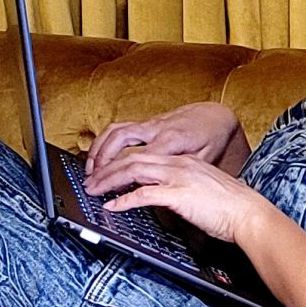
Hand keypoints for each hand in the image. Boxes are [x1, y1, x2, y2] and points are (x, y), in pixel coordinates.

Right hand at [84, 102, 248, 176]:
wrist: (215, 115)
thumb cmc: (212, 138)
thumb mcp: (206, 158)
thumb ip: (182, 171)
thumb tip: (164, 187)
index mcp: (171, 140)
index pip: (138, 160)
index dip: (120, 176)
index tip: (109, 191)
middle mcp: (156, 129)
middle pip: (120, 143)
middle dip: (102, 163)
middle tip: (91, 184)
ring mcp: (149, 124)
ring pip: (115, 132)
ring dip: (98, 150)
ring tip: (90, 172)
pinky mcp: (146, 123)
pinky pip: (118, 128)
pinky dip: (104, 141)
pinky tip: (98, 156)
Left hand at [89, 151, 269, 243]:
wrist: (249, 213)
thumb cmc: (231, 207)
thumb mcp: (203, 190)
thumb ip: (184, 188)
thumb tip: (168, 198)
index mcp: (184, 161)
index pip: (145, 156)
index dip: (121, 164)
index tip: (107, 173)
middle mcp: (179, 164)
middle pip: (132, 160)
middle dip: (106, 170)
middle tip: (91, 181)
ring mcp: (178, 177)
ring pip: (132, 171)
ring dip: (109, 181)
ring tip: (94, 190)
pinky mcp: (179, 195)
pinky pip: (143, 194)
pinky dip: (123, 200)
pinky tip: (112, 207)